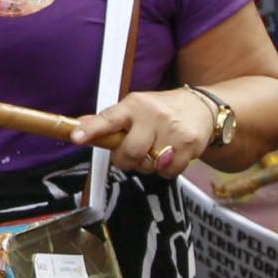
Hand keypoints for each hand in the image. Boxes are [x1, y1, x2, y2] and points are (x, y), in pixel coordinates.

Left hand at [71, 88, 210, 179]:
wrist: (201, 106)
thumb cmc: (160, 110)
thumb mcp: (133, 109)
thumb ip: (108, 120)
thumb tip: (80, 125)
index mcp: (133, 105)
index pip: (108, 119)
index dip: (91, 130)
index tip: (76, 137)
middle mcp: (152, 115)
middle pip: (130, 152)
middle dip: (127, 160)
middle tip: (132, 154)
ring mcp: (172, 129)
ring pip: (149, 165)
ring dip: (148, 165)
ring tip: (155, 150)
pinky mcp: (189, 144)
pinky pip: (168, 171)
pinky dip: (166, 170)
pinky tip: (169, 155)